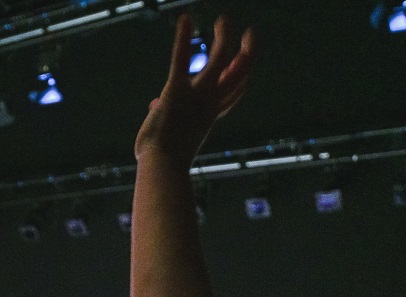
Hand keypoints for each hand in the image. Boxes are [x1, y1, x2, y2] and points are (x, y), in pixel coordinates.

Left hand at [135, 14, 256, 161]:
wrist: (161, 168)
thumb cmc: (160, 161)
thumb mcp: (164, 135)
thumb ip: (162, 116)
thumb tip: (154, 105)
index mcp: (208, 116)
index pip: (232, 94)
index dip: (242, 78)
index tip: (245, 63)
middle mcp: (209, 103)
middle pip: (240, 74)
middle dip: (249, 52)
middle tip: (251, 32)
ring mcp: (196, 96)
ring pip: (221, 60)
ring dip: (224, 37)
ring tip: (223, 19)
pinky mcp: (176, 90)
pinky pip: (181, 59)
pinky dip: (182, 38)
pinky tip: (184, 19)